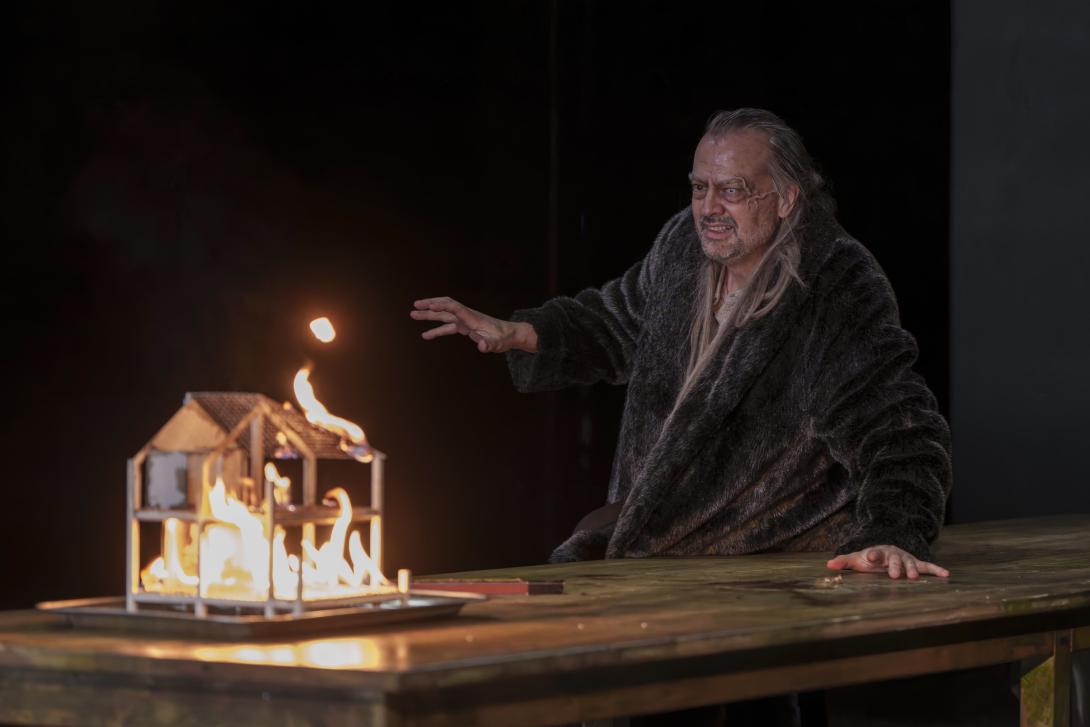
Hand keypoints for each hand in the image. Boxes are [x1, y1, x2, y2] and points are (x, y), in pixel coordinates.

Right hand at [411, 297, 537, 353]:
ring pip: (443, 315)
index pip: (454, 307)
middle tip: (415, 305)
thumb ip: (489, 344)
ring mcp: (464, 321)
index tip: (428, 306)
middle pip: (445, 307)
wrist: (510, 335)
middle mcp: (466, 316)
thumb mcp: (497, 343)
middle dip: (430, 305)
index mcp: (472, 318)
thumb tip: (482, 346)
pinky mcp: (464, 327)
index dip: (441, 305)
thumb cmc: (503, 338)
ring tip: (413, 315)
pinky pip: (447, 327)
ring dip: (428, 315)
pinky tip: (425, 335)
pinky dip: (436, 330)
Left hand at [826, 545, 948, 579]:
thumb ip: (844, 562)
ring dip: (912, 569)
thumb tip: (828, 566)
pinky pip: (927, 566)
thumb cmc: (870, 558)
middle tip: (895, 575)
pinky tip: (946, 574)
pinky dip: (936, 570)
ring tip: (913, 577)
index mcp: (878, 552)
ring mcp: (905, 558)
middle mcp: (893, 554)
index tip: (871, 558)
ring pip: (910, 562)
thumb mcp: (856, 559)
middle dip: (894, 566)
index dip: (873, 555)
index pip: (875, 552)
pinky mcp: (916, 563)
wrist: (886, 551)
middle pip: (894, 559)